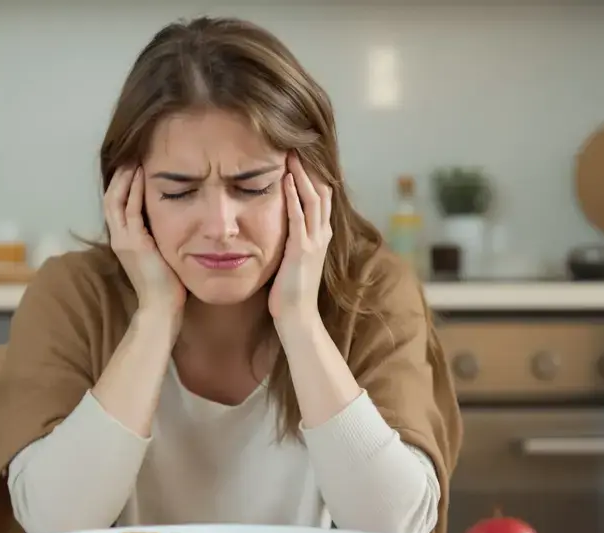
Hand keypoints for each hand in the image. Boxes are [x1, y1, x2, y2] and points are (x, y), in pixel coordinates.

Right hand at [104, 166, 186, 322]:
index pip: (116, 206)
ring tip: (135, 160)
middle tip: (132, 157)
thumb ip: (158, 237)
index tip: (134, 167)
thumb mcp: (159, 254)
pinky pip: (132, 210)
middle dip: (121, 176)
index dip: (122, 185)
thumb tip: (173, 220)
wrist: (161, 307)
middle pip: (111, 198)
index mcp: (123, 241)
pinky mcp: (135, 243)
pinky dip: (136, 190)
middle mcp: (119, 238)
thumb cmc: (166, 285)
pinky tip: (144, 176)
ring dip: (126, 178)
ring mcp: (124, 240)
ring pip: (117, 200)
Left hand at [269, 153, 332, 325]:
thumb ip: (293, 239)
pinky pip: (298, 216)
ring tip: (291, 154)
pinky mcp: (301, 249)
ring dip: (302, 175)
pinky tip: (286, 180)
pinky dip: (293, 196)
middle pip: (321, 191)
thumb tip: (282, 224)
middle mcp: (322, 234)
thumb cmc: (291, 291)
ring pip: (312, 199)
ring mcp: (314, 241)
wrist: (297, 316)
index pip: (321, 197)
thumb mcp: (294, 258)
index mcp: (321, 235)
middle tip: (297, 145)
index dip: (313, 175)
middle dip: (309, 168)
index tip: (301, 156)